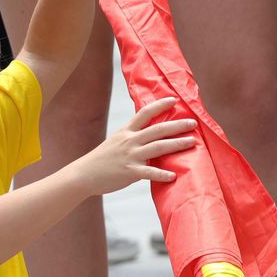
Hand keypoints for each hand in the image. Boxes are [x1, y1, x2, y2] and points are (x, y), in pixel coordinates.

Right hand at [75, 98, 196, 195]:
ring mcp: (130, 156)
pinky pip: (149, 173)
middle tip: (193, 123)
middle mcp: (130, 140)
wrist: (84, 174)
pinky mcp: (129, 172)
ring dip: (176, 144)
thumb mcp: (116, 141)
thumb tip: (150, 133)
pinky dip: (162, 174)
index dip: (160, 105)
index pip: (145, 113)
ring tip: (192, 142)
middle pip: (157, 129)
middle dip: (177, 125)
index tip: (174, 100)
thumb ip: (133, 136)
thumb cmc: (103, 159)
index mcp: (127, 131)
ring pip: (157, 148)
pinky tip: (173, 176)